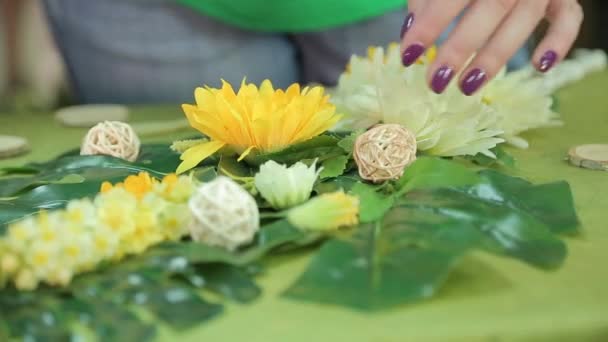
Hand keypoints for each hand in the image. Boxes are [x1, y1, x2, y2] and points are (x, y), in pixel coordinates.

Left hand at [400, 0, 583, 94]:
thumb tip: (410, 30)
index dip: (430, 24)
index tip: (408, 55)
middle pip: (490, 9)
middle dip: (460, 49)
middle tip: (435, 82)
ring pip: (524, 20)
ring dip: (495, 57)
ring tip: (466, 87)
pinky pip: (570, 19)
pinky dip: (560, 42)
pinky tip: (540, 67)